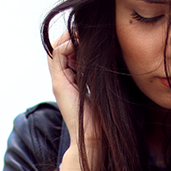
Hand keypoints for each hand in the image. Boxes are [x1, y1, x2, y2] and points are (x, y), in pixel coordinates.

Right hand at [47, 31, 99, 152]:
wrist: (94, 136)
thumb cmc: (103, 116)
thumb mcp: (103, 88)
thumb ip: (101, 74)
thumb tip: (115, 57)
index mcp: (71, 78)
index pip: (67, 50)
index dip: (77, 39)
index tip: (95, 39)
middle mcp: (62, 78)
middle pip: (59, 46)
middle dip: (72, 35)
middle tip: (89, 34)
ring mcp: (59, 80)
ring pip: (56, 47)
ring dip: (70, 37)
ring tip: (85, 37)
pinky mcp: (59, 83)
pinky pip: (57, 54)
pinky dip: (68, 44)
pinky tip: (82, 45)